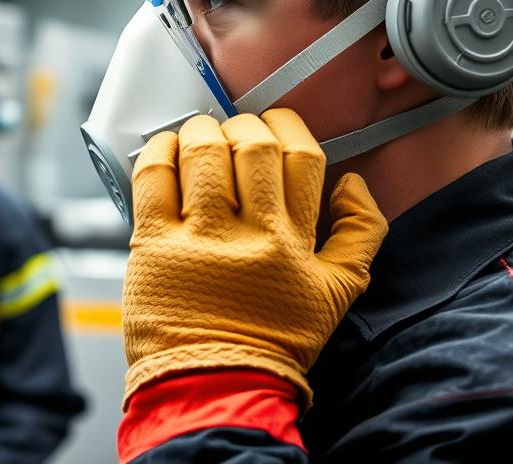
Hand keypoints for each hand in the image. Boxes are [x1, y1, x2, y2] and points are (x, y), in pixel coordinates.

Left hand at [122, 109, 386, 407]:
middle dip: (243, 126)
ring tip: (198, 135)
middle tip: (233, 131)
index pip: (302, 157)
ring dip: (200, 132)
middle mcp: (251, 234)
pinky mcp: (154, 244)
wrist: (215, 386)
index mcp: (296, 242)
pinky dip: (159, 152)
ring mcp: (200, 238)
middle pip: (253, 146)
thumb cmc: (272, 341)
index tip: (275, 125)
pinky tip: (165, 149)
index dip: (288, 127)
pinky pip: (154, 178)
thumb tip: (353, 184)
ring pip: (204, 154)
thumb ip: (359, 234)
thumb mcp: (336, 294)